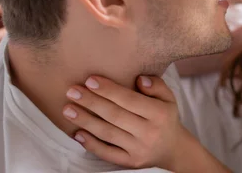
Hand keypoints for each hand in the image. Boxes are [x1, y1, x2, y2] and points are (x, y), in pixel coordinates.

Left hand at [63, 75, 192, 170]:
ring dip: (85, 121)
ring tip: (68, 109)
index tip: (90, 80)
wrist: (173, 149)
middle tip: (72, 91)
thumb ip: (156, 85)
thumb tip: (139, 79)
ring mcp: (138, 149)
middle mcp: (149, 132)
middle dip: (91, 102)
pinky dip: (91, 144)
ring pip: (108, 134)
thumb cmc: (165, 117)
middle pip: (115, 115)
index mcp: (159, 114)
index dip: (109, 90)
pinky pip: (107, 153)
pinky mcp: (130, 162)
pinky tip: (77, 133)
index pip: (130, 100)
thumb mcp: (169, 98)